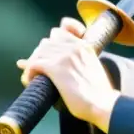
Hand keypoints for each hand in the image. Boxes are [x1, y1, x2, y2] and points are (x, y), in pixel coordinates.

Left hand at [17, 17, 119, 132]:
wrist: (104, 104)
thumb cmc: (99, 94)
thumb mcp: (93, 70)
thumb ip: (80, 62)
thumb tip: (63, 65)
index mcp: (85, 46)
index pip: (62, 28)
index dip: (52, 40)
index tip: (51, 53)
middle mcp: (74, 47)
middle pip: (46, 42)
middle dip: (40, 55)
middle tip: (39, 69)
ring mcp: (64, 56)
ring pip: (38, 52)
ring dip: (33, 64)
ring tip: (33, 77)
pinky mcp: (56, 68)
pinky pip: (33, 64)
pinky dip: (28, 73)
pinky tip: (30, 81)